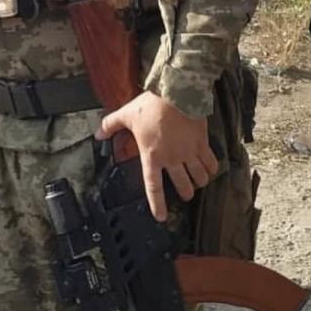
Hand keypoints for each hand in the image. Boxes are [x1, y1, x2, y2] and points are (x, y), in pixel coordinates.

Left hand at [95, 91, 218, 222]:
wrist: (175, 93)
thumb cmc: (150, 106)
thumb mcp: (126, 114)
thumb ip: (110, 126)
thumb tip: (98, 135)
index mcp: (152, 155)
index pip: (153, 186)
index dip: (157, 203)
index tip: (161, 217)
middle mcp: (172, 159)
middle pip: (183, 186)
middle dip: (185, 192)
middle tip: (185, 192)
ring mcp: (189, 153)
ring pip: (199, 178)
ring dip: (199, 182)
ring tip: (197, 180)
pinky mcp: (202, 144)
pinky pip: (211, 164)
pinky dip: (212, 169)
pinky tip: (209, 168)